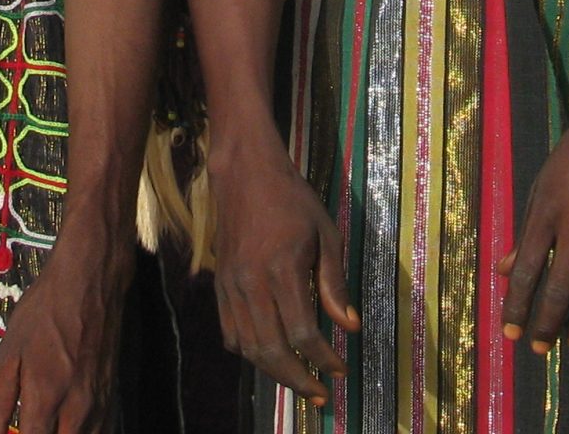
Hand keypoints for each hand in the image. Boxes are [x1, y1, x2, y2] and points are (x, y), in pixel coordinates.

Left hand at [0, 230, 129, 433]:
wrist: (89, 281)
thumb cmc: (44, 313)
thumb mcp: (9, 354)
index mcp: (46, 399)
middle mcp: (77, 410)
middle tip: (28, 427)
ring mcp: (98, 406)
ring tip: (44, 427)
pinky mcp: (112, 397)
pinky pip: (101, 433)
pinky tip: (68, 429)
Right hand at [206, 130, 358, 405]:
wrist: (244, 173)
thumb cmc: (292, 199)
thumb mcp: (325, 233)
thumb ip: (334, 282)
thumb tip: (349, 326)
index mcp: (282, 269)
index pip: (302, 333)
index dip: (324, 359)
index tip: (341, 370)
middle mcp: (251, 283)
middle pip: (271, 350)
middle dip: (298, 379)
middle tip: (320, 394)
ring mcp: (230, 286)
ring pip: (248, 347)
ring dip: (274, 372)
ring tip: (298, 381)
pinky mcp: (219, 284)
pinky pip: (229, 332)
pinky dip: (248, 352)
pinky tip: (268, 355)